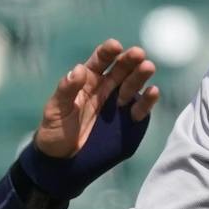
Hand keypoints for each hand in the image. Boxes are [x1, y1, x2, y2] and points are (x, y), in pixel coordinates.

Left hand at [33, 39, 158, 159]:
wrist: (62, 162)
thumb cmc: (55, 131)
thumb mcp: (55, 110)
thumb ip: (66, 90)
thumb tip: (77, 69)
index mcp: (87, 81)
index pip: (99, 61)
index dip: (107, 52)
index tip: (115, 46)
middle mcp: (106, 88)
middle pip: (121, 69)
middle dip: (130, 60)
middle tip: (138, 54)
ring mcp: (119, 105)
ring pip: (133, 85)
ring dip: (141, 75)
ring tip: (148, 67)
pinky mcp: (129, 122)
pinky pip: (141, 109)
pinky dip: (148, 101)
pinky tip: (153, 92)